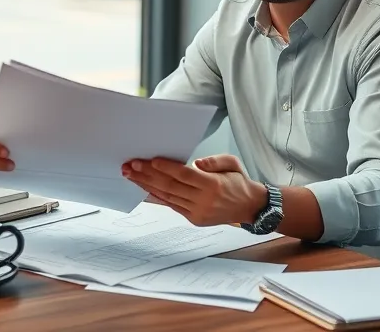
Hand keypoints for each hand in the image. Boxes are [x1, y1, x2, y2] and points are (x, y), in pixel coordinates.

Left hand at [122, 154, 265, 226]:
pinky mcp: (194, 219)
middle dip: (147, 175)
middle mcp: (204, 200)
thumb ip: (214, 161)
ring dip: (147, 186)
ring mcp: (198, 212)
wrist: (250, 207)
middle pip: (170, 186)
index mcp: (213, 185)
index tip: (149, 160)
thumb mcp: (232, 163)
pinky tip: (145, 188)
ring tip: (131, 176)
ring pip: (168, 197)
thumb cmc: (238, 182)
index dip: (165, 168)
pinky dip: (157, 197)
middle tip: (130, 166)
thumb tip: (195, 163)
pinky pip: (172, 205)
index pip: (184, 175)